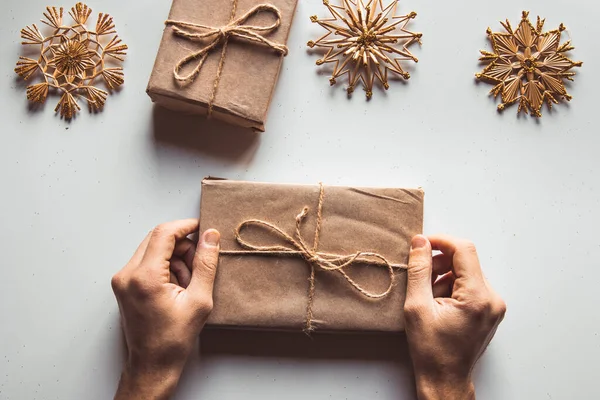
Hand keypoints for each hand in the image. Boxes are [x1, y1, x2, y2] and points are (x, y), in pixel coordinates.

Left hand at [111, 220, 219, 399]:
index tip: (202, 228)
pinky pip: (146, 262)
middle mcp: (127, 274)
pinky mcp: (123, 285)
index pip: (163, 233)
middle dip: (181, 245)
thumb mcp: (199, 300)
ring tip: (187, 281)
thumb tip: (210, 237)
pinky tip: (176, 285)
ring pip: (152, 249)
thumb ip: (206, 264)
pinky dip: (164, 266)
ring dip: (173, 257)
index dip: (186, 226)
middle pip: (156, 238)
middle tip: (198, 262)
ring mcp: (122, 280)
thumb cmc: (173, 339)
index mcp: (144, 277)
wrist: (152, 364)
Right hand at [404, 235, 505, 399]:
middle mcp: (492, 298)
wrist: (445, 379)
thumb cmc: (430, 350)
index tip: (421, 244)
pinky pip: (471, 285)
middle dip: (440, 262)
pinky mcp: (490, 310)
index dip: (441, 241)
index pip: (464, 250)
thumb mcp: (416, 307)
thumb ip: (419, 270)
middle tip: (420, 276)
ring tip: (428, 296)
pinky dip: (453, 286)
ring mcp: (494, 305)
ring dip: (445, 275)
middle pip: (466, 260)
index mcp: (477, 297)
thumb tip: (420, 242)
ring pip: (467, 272)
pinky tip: (438, 302)